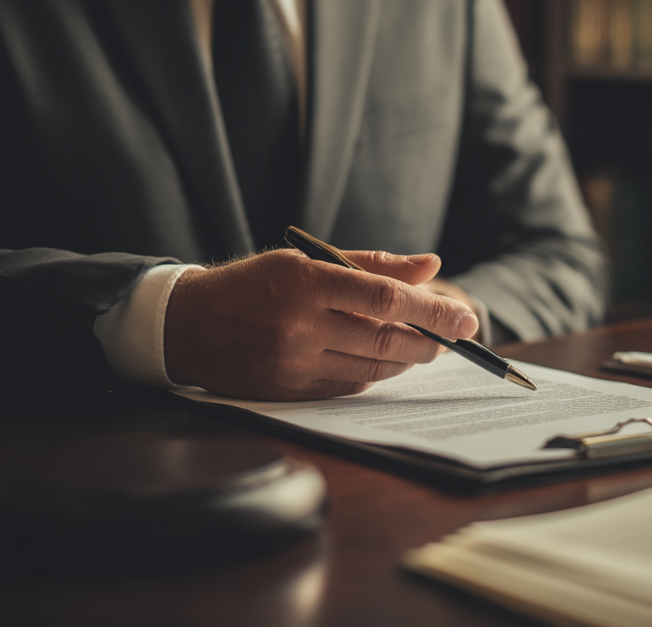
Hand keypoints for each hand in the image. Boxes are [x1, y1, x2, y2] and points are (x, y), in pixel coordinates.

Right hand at [164, 249, 478, 400]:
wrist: (186, 325)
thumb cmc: (254, 283)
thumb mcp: (307, 260)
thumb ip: (372, 264)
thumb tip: (429, 267)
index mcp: (306, 283)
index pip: (385, 299)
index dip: (432, 311)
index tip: (465, 319)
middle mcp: (299, 326)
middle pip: (385, 340)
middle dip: (431, 341)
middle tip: (457, 337)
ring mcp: (292, 364)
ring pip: (372, 368)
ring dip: (407, 360)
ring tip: (426, 347)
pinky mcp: (288, 392)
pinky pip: (348, 388)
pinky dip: (375, 375)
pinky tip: (385, 362)